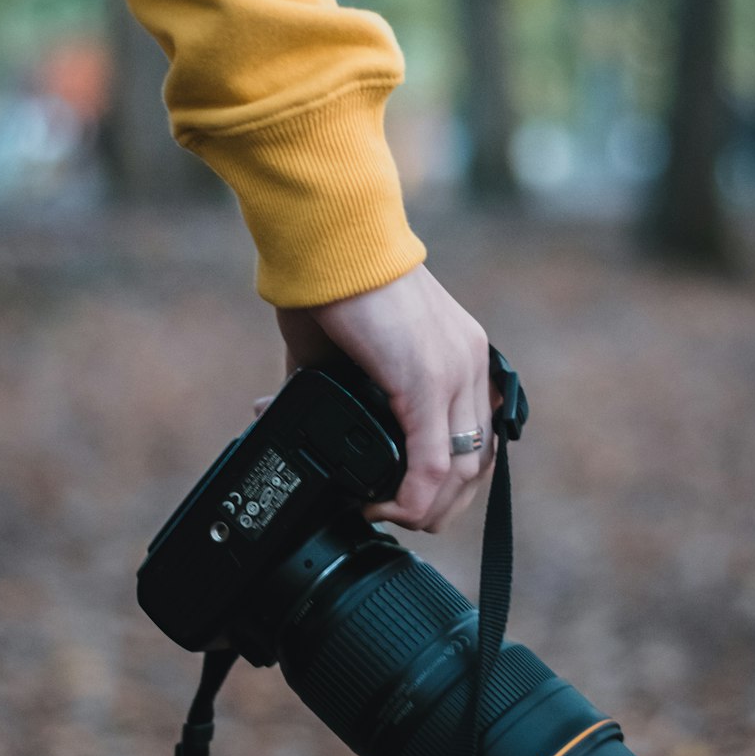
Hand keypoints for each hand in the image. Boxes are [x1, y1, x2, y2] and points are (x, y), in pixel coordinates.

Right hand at [269, 264, 498, 532]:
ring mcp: (455, 371)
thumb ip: (330, 386)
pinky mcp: (428, 379)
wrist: (326, 239)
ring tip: (379, 511)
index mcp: (461, 355)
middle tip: (392, 515)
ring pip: (459, 473)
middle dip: (437, 507)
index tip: (403, 498)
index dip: (445, 483)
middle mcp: (470, 364)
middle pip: (476, 465)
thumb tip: (278, 411)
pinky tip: (377, 503)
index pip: (477, 439)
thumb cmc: (326, 281)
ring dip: (421, 509)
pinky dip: (407, 497)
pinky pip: (431, 464)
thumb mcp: (341, 349)